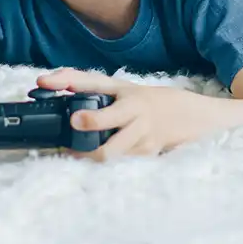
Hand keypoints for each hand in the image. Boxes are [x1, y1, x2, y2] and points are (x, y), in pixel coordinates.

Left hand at [36, 69, 238, 160]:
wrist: (196, 116)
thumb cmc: (151, 101)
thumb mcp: (125, 89)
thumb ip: (90, 85)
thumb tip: (54, 80)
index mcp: (126, 91)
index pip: (93, 82)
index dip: (67, 79)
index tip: (46, 82)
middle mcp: (135, 111)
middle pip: (108, 119)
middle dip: (90, 123)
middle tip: (72, 126)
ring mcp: (143, 134)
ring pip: (112, 150)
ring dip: (90, 154)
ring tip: (73, 153)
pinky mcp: (149, 153)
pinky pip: (123, 161)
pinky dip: (108, 164)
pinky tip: (94, 164)